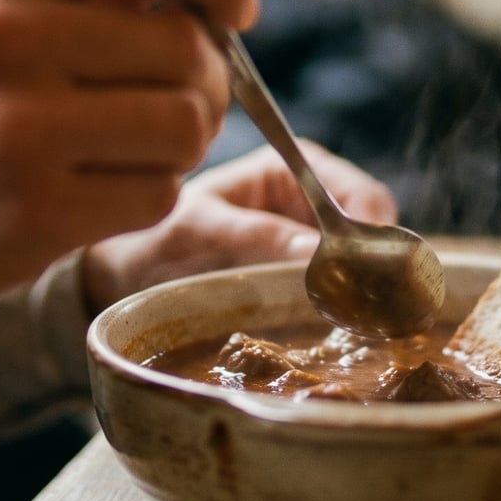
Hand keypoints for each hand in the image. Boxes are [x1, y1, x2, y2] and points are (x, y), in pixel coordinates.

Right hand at [0, 0, 255, 348]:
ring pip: (184, 126)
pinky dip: (139, 196)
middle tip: (163, 100)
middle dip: (200, 79)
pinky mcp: (28, 215)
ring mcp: (15, 128)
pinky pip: (153, 195)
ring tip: (117, 148)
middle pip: (187, 47)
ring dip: (174, 144)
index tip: (232, 8)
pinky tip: (85, 194)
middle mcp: (3, 33)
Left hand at [81, 141, 397, 311]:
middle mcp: (314, 198)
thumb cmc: (155, 240)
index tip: (366, 277)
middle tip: (360, 312)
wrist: (126, 277)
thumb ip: (253, 238)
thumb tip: (316, 252)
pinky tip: (333, 332)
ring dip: (362, 296)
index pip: (361, 195)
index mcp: (292, 167)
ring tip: (347, 326)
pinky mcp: (308, 278)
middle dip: (373, 271)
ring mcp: (314, 240)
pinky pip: (344, 292)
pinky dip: (344, 311)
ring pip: (366, 267)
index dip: (372, 236)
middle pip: (374, 234)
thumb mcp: (199, 234)